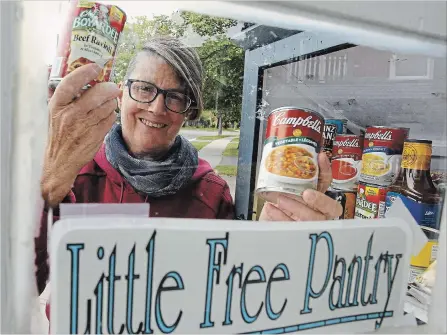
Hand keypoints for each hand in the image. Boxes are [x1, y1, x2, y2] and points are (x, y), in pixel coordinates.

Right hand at [41, 63, 120, 206]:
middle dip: (109, 88)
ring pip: (108, 106)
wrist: (60, 161)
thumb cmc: (60, 134)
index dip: (85, 72)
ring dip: (111, 103)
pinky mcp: (96, 135)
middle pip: (98, 93)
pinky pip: (111, 118)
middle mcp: (71, 114)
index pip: (71, 83)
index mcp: (58, 105)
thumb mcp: (57, 113)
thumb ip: (70, 97)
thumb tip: (90, 80)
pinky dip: (111, 116)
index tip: (96, 67)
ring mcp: (85, 125)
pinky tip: (105, 117)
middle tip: (113, 87)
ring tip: (106, 105)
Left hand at [259, 152, 342, 220]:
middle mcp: (319, 211)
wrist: (267, 223)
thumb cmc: (279, 207)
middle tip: (305, 193)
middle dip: (319, 199)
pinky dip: (281, 216)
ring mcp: (311, 224)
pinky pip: (293, 226)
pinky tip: (271, 208)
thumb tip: (283, 159)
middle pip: (330, 207)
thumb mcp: (282, 192)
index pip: (326, 182)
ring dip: (296, 207)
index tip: (321, 158)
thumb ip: (287, 180)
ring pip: (312, 218)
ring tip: (279, 199)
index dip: (326, 170)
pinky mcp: (297, 233)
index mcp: (317, 197)